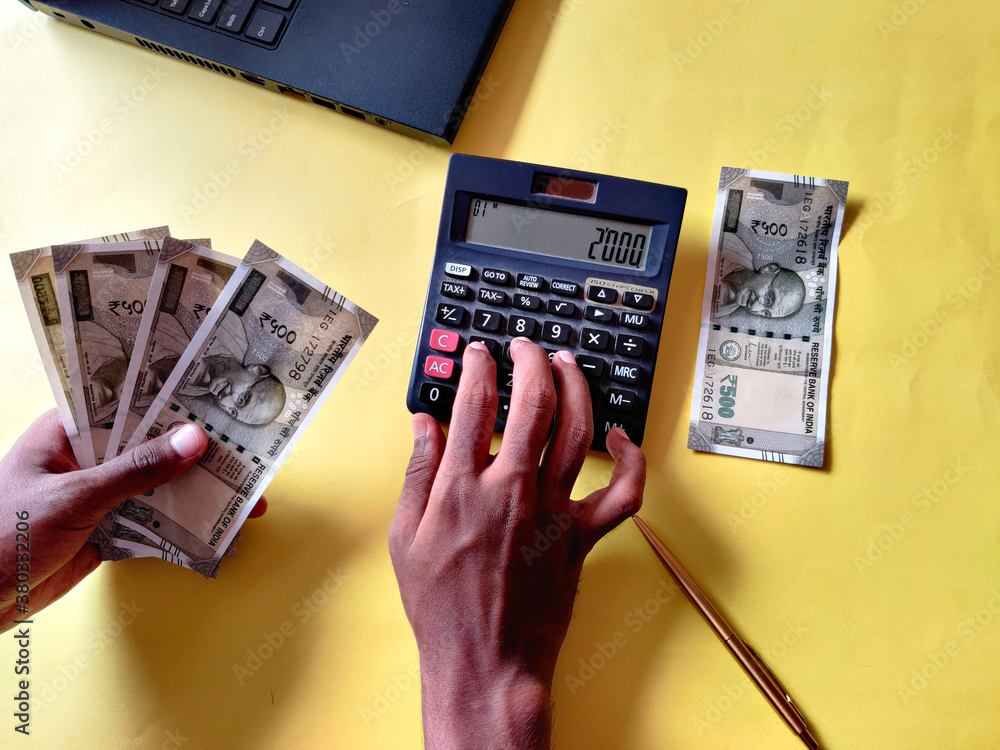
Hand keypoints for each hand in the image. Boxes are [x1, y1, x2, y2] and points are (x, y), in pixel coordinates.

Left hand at [0, 410, 266, 630]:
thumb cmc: (2, 535)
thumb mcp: (75, 496)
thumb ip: (136, 470)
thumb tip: (193, 441)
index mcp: (68, 430)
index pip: (127, 400)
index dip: (170, 396)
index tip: (216, 393)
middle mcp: (87, 456)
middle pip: (151, 443)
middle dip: (197, 447)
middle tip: (247, 443)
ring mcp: (99, 493)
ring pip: (158, 482)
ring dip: (197, 488)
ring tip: (246, 488)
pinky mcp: (108, 527)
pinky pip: (154, 518)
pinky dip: (184, 522)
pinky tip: (218, 522)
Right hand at [390, 338, 645, 749]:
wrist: (484, 662)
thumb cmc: (441, 608)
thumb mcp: (404, 538)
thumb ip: (416, 474)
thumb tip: (425, 423)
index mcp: (461, 488)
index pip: (475, 403)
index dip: (479, 366)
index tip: (479, 353)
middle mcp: (512, 490)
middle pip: (534, 402)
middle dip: (531, 360)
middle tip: (525, 346)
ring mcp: (553, 511)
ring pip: (578, 430)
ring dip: (577, 387)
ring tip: (567, 364)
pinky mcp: (582, 537)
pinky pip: (623, 494)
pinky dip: (632, 461)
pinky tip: (622, 435)